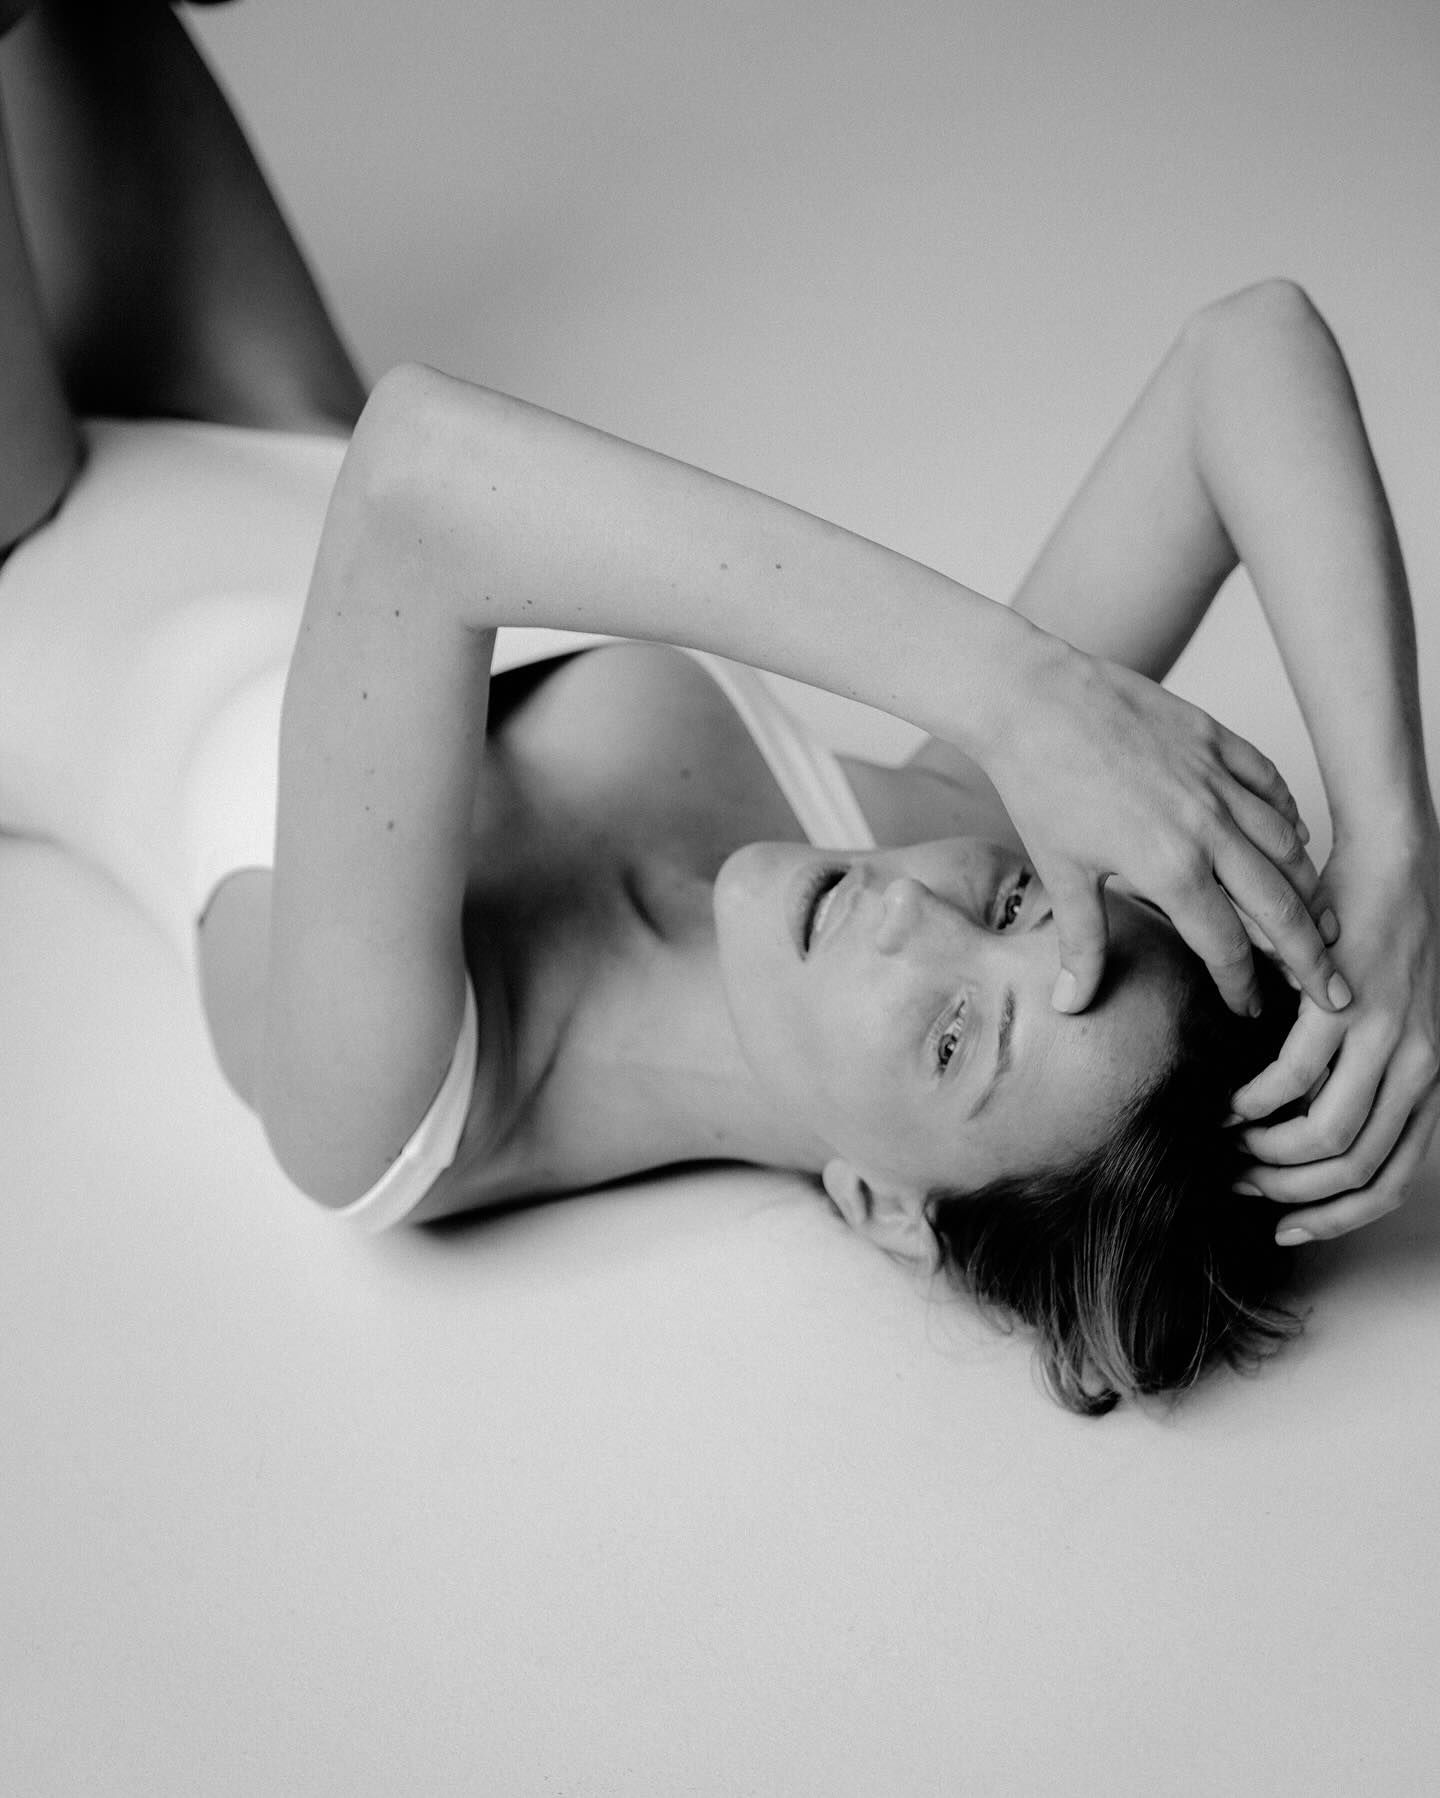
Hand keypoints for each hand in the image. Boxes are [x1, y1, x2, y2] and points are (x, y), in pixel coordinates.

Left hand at [984, 638, 1342, 1017]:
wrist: (1033, 699)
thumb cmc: (1040, 786)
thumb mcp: (1061, 873)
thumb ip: (1081, 944)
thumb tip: (1072, 1005)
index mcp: (1171, 868)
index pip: (1227, 945)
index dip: (1242, 985)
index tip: (1251, 1009)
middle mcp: (1209, 826)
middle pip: (1280, 904)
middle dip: (1310, 956)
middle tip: (1332, 990)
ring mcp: (1218, 779)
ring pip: (1288, 845)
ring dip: (1309, 890)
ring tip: (1322, 924)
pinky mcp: (1216, 739)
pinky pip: (1271, 784)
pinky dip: (1290, 817)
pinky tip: (1296, 839)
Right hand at [1229, 822, 1439, 1240]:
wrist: (1396, 862)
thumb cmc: (1384, 938)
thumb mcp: (1397, 1021)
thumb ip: (1369, 1077)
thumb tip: (1310, 1134)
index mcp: (1435, 1079)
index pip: (1392, 1181)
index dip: (1336, 1218)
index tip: (1289, 1227)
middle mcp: (1421, 1068)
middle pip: (1356, 1172)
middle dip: (1291, 1195)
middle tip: (1243, 1185)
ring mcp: (1386, 1038)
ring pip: (1325, 1137)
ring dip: (1268, 1154)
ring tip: (1232, 1141)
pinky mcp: (1343, 1006)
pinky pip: (1290, 1080)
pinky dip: (1254, 1102)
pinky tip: (1232, 1099)